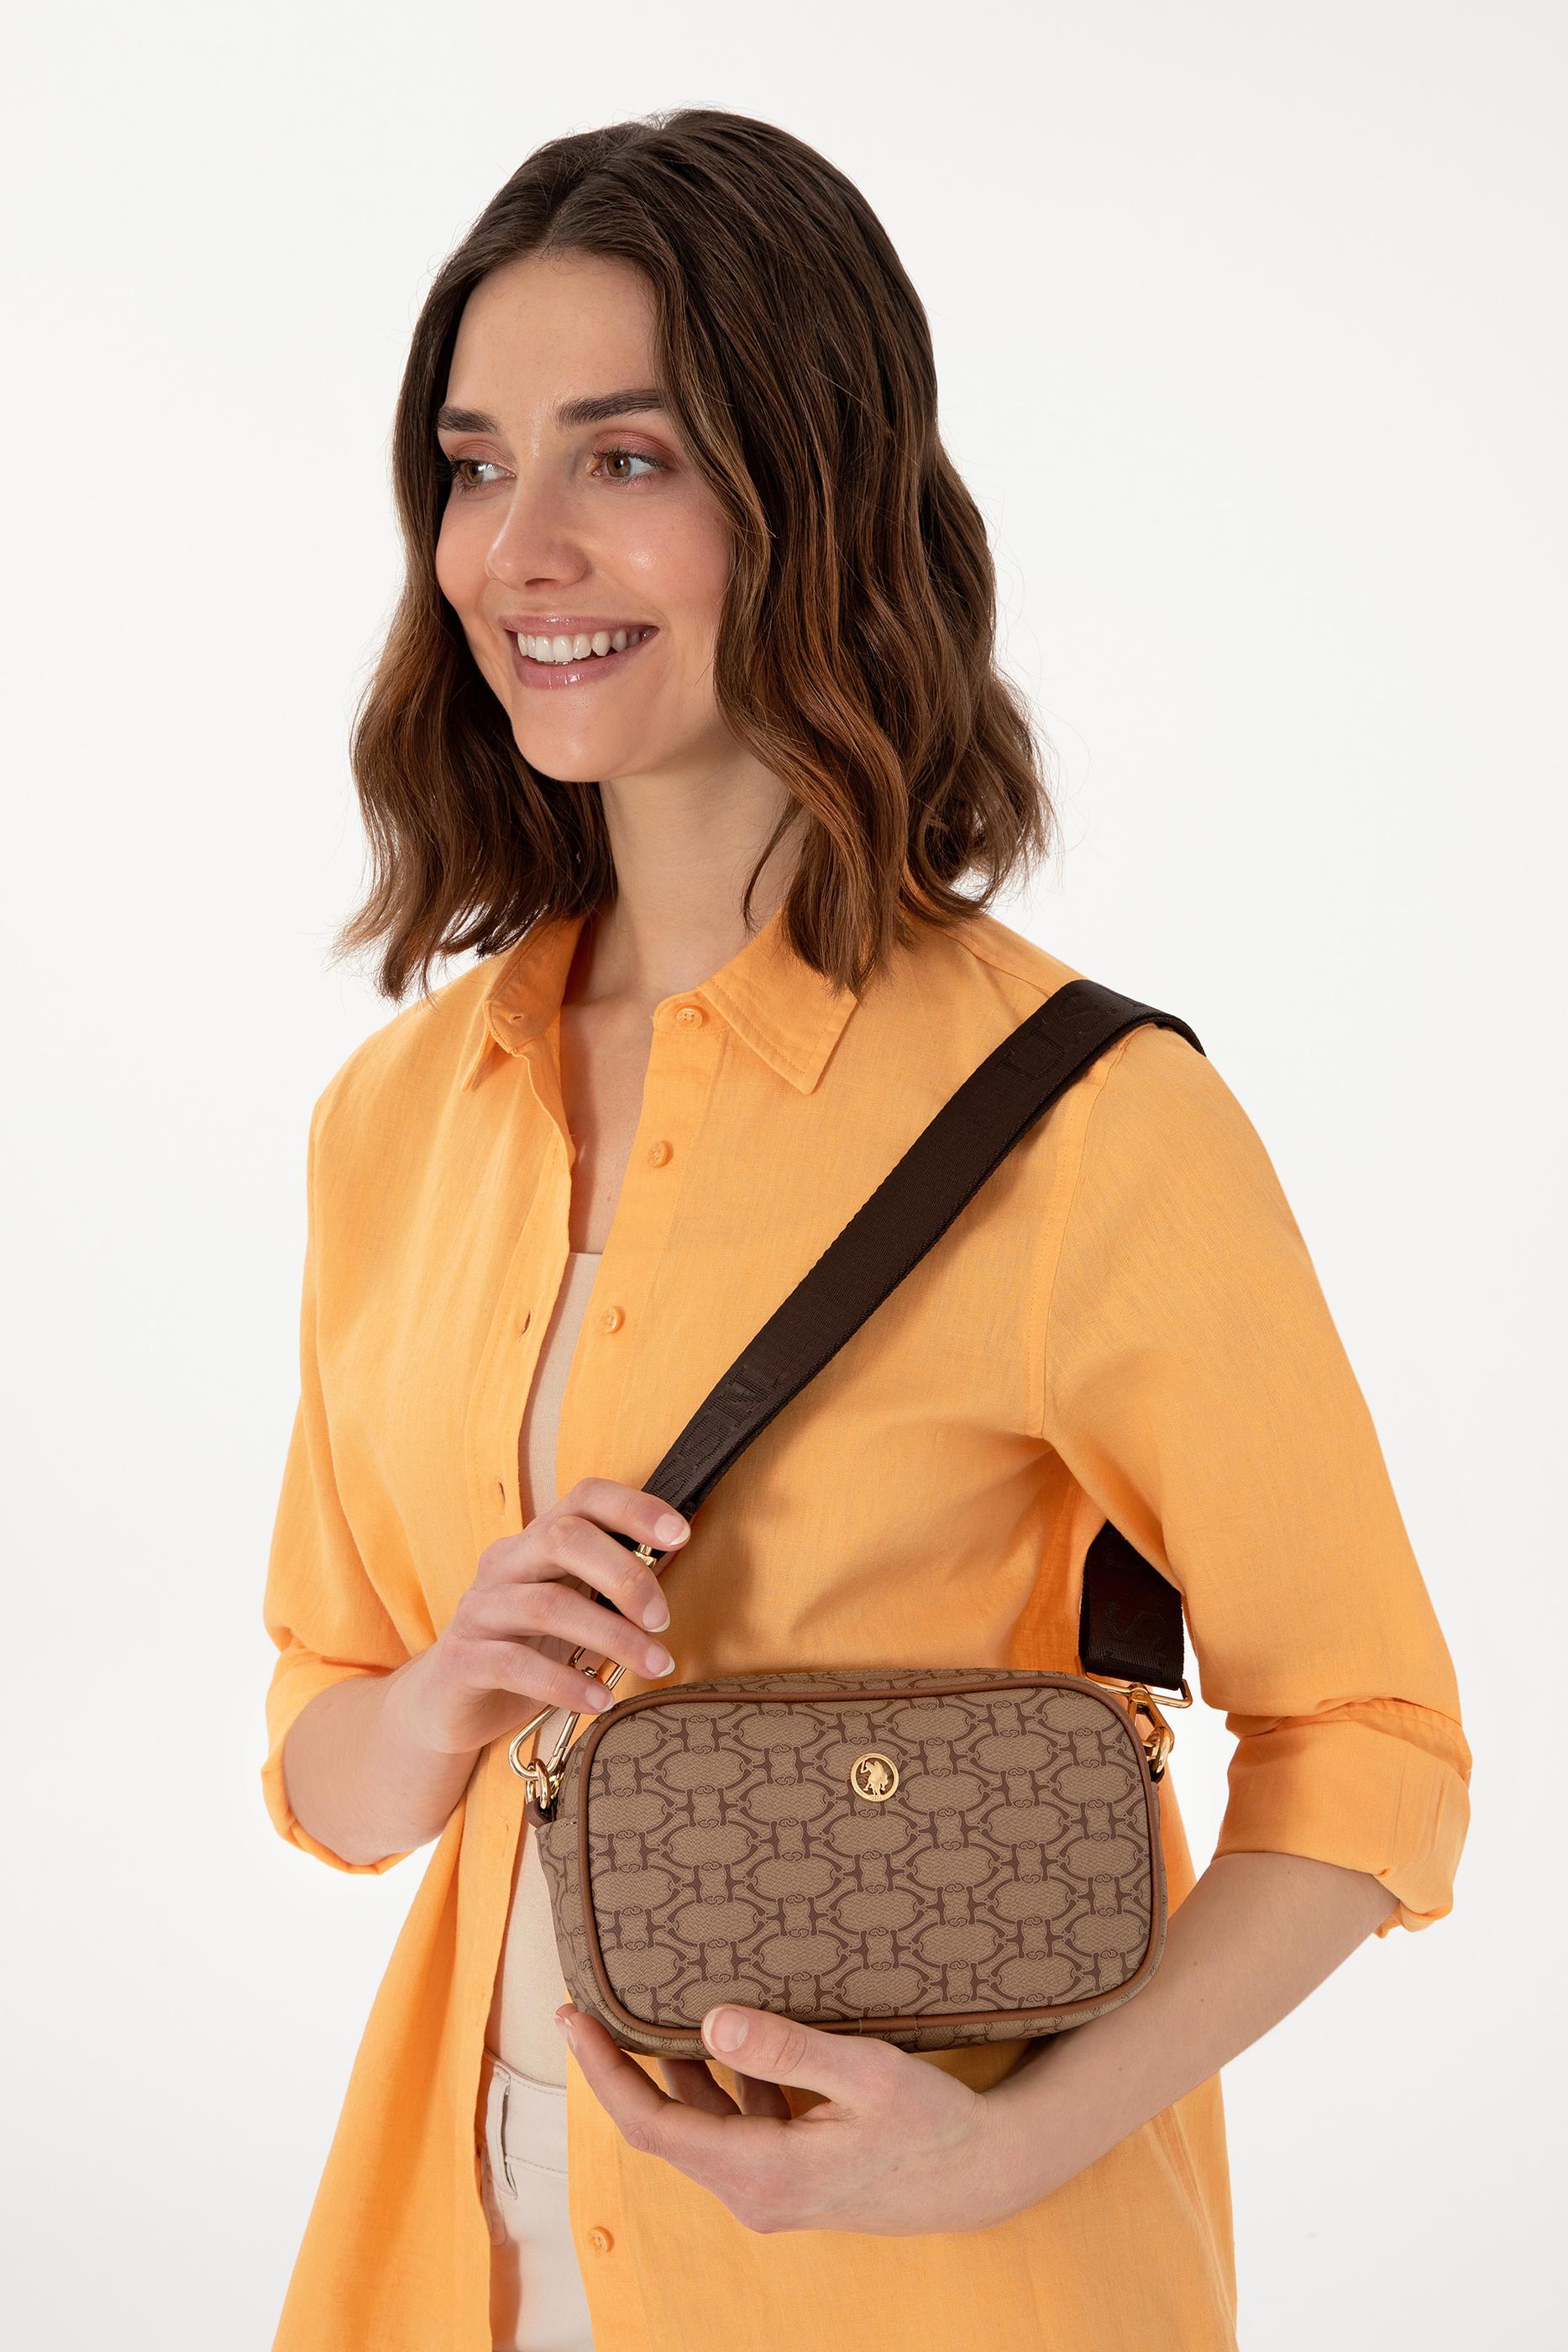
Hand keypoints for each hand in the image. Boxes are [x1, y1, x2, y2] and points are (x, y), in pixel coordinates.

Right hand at [404, 1478, 689, 1757]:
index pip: (583, 1498)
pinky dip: (566, 1684)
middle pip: (563, 1539)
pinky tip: (600, 1701)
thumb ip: (614, 1587)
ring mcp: (479, 1609)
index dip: (633, 1507)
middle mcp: (504, 1563)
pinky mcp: (461, 1658)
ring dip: (611, 1636)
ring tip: (654, 1665)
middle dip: (625, 1576)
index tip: (680, 1533)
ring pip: (546, 1605)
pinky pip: (515, 1664)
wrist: (448, 1704)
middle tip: (663, 1619)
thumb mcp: (574, 1611)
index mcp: (536, 1542)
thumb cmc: (526, 1650)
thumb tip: (675, 1557)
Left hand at [554, 1999, 1040, 2235]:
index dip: (604, 2072)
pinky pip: (734, 2123)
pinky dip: (718, 2080)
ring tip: (645, 2006)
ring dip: (672, 2070)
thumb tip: (710, 2024)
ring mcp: (769, 2187)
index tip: (572, 2018)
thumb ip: (787, 2050)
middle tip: (590, 2003)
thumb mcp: (865, 2074)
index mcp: (760, 2173)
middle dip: (623, 2066)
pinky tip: (722, 2034)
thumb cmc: (931, 2123)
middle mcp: (753, 2191)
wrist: (981, 2174)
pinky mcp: (789, 2174)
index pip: (651, 2124)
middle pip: (664, 2124)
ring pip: (699, 2122)